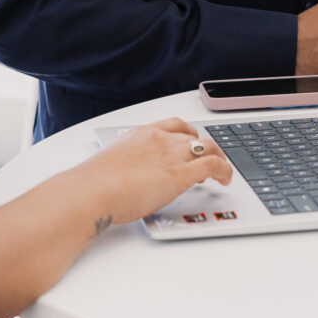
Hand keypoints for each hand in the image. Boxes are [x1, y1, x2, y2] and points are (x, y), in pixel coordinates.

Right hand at [78, 117, 233, 225]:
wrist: (92, 191)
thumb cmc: (94, 183)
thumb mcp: (112, 165)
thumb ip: (126, 166)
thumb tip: (126, 178)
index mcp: (142, 134)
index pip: (173, 125)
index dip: (185, 135)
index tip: (187, 145)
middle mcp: (161, 140)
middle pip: (194, 136)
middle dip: (202, 149)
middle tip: (203, 163)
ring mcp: (173, 154)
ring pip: (210, 147)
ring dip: (218, 158)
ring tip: (219, 172)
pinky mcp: (182, 173)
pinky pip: (215, 165)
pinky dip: (225, 170)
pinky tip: (225, 179)